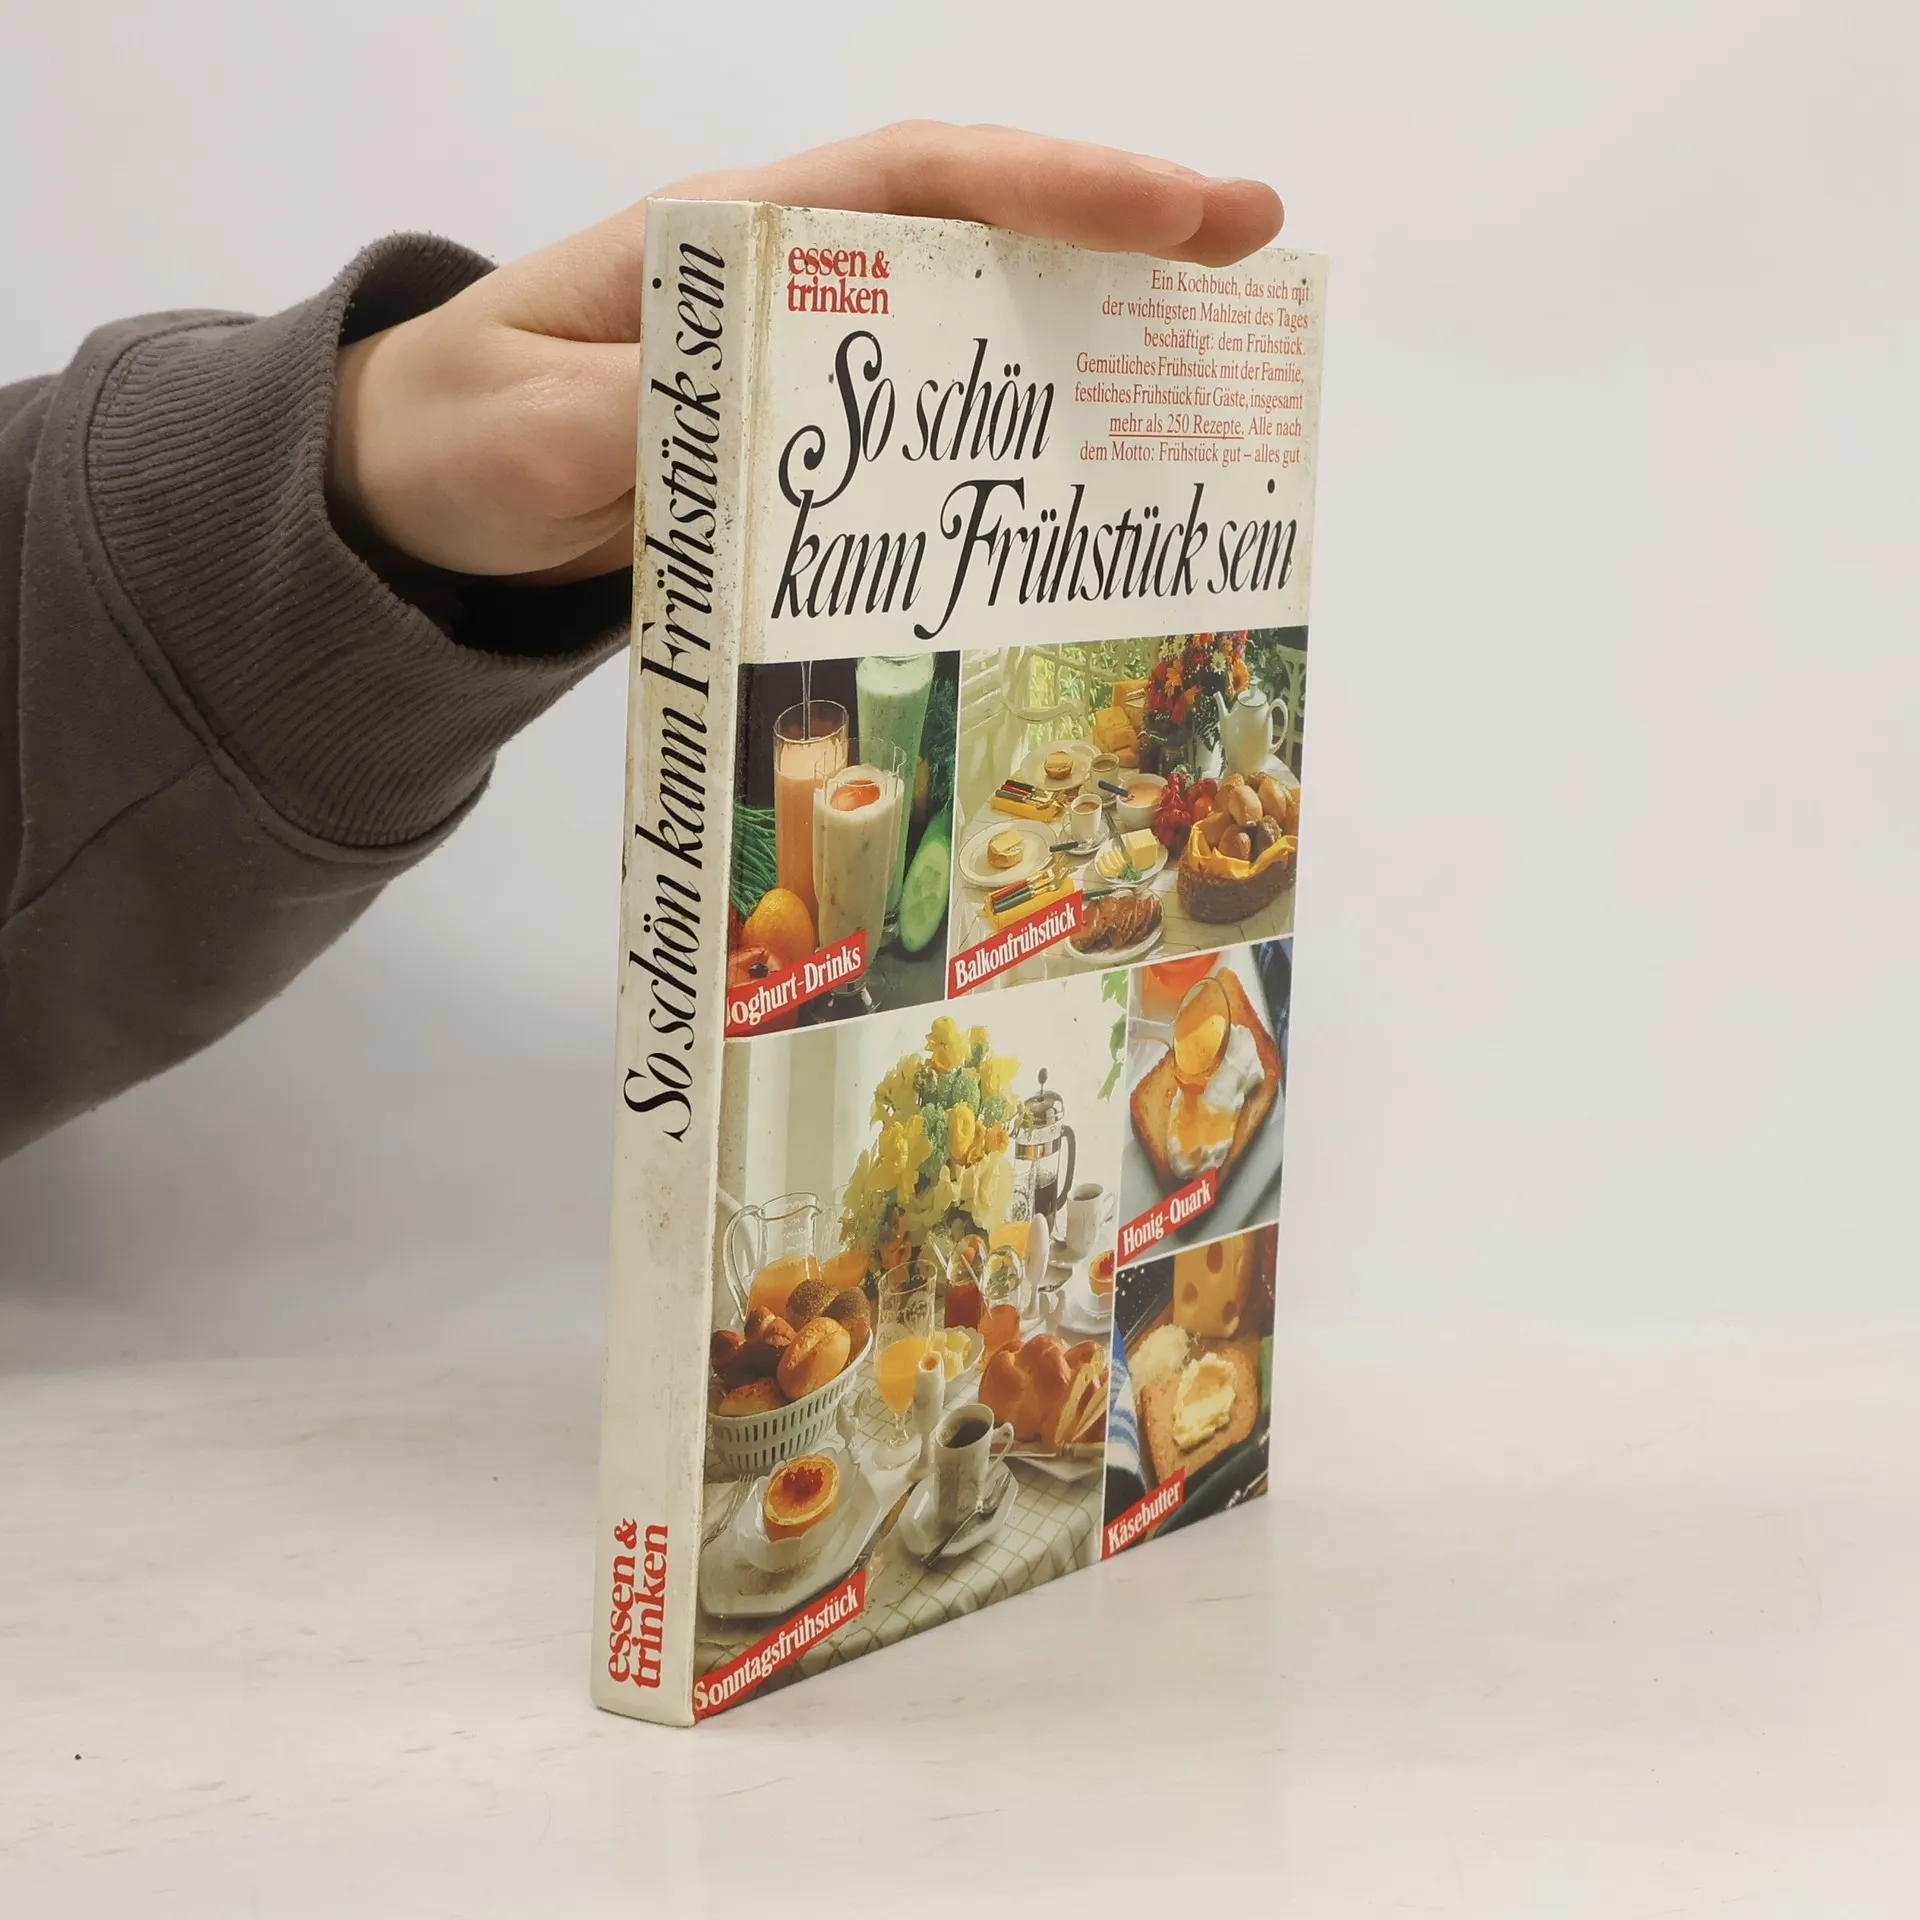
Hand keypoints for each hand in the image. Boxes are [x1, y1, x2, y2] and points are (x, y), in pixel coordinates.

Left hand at [328, 123, 1283, 584]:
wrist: (419, 493)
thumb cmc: (457, 430)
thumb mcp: (526, 428)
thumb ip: (630, 423)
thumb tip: (749, 430)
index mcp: (730, 241)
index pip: (916, 182)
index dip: (1049, 186)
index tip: (1175, 207)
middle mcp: (788, 287)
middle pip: (977, 237)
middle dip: (1116, 238)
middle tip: (1253, 251)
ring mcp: (804, 369)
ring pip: (968, 331)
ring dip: (1085, 341)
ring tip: (1207, 371)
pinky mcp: (804, 448)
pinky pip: (926, 435)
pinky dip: (1008, 445)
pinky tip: (1077, 484)